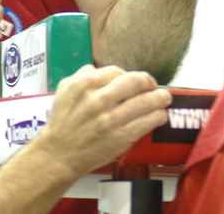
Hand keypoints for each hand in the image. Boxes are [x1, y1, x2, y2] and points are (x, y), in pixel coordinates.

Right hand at [36, 65, 170, 175]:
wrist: (58, 154)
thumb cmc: (63, 122)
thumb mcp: (64, 90)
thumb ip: (81, 75)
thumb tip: (98, 68)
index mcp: (84, 85)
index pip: (116, 71)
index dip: (128, 74)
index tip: (133, 79)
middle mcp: (98, 100)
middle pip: (135, 82)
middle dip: (149, 81)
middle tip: (153, 85)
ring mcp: (110, 120)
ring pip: (145, 102)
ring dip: (160, 98)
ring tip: (165, 98)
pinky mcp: (120, 138)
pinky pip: (146, 123)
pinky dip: (157, 117)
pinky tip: (160, 115)